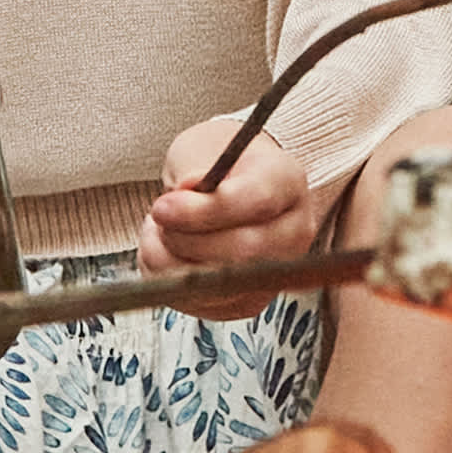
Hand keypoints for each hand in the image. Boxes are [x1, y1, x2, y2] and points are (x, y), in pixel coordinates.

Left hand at [137, 123, 316, 319]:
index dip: (204, 210)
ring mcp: (277, 271)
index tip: (162, 206)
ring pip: (222, 284)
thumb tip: (187, 188)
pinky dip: (169, 282)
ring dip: (171, 263)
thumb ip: (196, 169)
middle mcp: (294, 230)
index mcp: (288, 181)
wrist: (228, 183)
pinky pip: (204, 303)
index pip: (256, 202)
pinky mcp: (250, 300)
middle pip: (245, 252)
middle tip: (156, 218)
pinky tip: (165, 252)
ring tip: (157, 231)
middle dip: (186, 239)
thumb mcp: (202, 149)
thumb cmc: (215, 162)